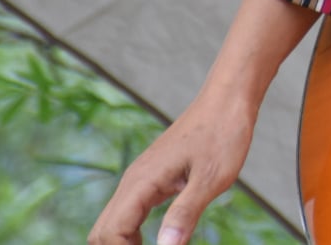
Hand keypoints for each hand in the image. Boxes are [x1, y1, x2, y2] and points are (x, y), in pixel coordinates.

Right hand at [89, 87, 258, 244]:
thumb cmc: (224, 133)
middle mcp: (133, 180)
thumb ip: (185, 213)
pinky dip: (133, 233)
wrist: (227, 100)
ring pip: (112, 223)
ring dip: (124, 244)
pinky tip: (157, 239)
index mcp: (142, 182)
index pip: (111, 233)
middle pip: (102, 232)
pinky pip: (129, 212)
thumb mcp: (212, 178)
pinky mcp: (151, 179)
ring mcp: (140, 178)